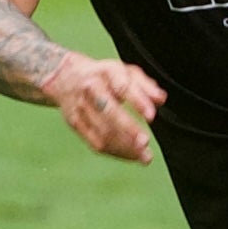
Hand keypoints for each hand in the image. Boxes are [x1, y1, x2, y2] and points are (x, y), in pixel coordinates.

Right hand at [46, 55, 165, 161]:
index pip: (122, 87)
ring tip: (144, 156)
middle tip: (145, 143)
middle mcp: (91, 88)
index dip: (137, 102)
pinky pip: (95, 142)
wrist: (67, 77)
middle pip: (108, 111)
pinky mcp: (75, 123)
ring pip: (102, 131)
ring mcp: (80, 107)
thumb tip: (161, 99)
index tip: (152, 117)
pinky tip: (130, 156)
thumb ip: (145, 85)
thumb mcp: (126, 72)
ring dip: (124, 146)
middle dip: (128, 128)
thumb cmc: (105, 76)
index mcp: (107, 72)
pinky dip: (115, 152)